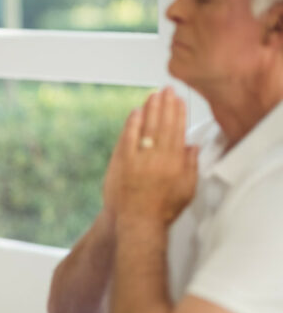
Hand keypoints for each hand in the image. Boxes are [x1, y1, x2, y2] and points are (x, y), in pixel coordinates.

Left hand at [108, 87, 197, 224]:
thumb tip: (192, 146)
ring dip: (149, 109)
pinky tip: (135, 112)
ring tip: (153, 95)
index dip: (178, 113)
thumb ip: (190, 166)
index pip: (177, 131)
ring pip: (146, 128)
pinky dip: (132, 124)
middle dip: (165, 105)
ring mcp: (138, 159)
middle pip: (162, 125)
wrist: (137, 222)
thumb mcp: (186, 190)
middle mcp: (157, 158)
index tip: (178, 100)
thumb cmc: (163, 209)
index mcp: (175, 163)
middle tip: (167, 90)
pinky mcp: (121, 162)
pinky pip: (127, 138)